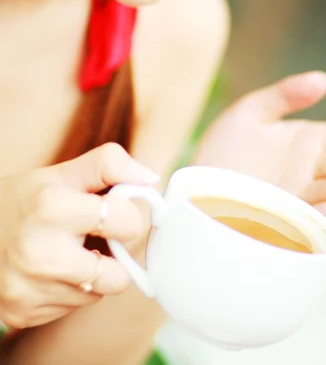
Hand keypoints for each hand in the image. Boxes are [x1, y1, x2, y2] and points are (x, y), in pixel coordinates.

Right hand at [0, 143, 157, 328]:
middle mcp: (40, 253)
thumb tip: (150, 180)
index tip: (112, 210)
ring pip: (97, 295)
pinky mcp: (21, 313)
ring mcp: (29, 288)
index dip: (126, 215)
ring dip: (91, 276)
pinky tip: (49, 270)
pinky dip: (69, 291)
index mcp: (53, 208)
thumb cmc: (27, 199)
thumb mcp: (63, 172)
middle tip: (91, 237)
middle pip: (118, 277)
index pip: (128, 223)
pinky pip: (72, 309)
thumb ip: (109, 165)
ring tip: (65, 252)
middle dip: (113, 255)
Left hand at [193, 72, 325, 218]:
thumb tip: (325, 79)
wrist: (195, 183)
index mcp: (309, 142)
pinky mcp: (281, 216)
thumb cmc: (224, 148)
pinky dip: (318, 214)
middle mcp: (310, 169)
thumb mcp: (252, 110)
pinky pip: (304, 216)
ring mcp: (298, 194)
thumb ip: (285, 95)